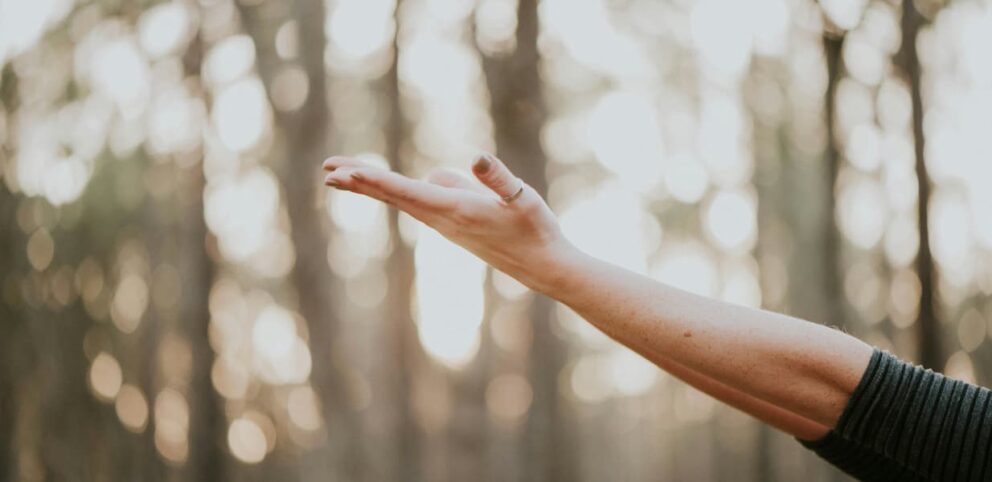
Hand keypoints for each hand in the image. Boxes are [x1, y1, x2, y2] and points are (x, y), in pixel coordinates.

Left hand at [322, 153, 577, 291]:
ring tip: (341, 175)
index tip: (345, 173)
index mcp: (456, 210)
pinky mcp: (452, 225)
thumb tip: (476, 158)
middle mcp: (443, 219)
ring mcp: (445, 224)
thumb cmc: (536, 230)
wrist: (544, 266)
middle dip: (359, 182)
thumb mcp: (523, 198)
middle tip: (326, 171)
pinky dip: (392, 192)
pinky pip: (414, 203)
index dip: (375, 181)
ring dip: (370, 186)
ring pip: (401, 199)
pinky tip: (387, 185)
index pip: (407, 192)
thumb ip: (499, 179)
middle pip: (393, 196)